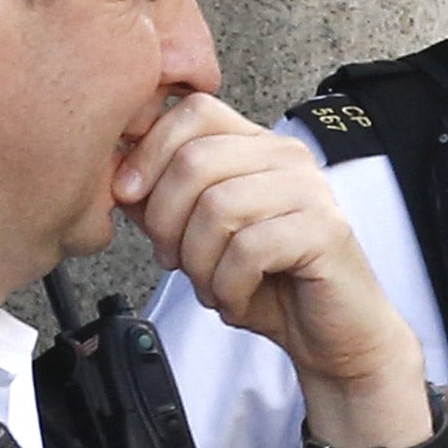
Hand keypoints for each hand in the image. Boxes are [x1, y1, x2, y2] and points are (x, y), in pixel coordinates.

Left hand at [119, 95, 414, 388]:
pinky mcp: (324, 231)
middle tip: (175, 260)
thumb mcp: (201, 238)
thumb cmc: (272, 285)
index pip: (194, 112)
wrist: (333, 335)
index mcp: (258, 147)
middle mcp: (287, 158)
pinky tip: (238, 297)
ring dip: (199, 262)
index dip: (149, 151)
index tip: (129, 194)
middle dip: (166, 221)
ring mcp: (310, 191)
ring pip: (218, 208)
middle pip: (196, 160)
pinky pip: (248, 249)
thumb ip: (163, 201)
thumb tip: (114, 174)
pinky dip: (229, 285)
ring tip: (212, 285)